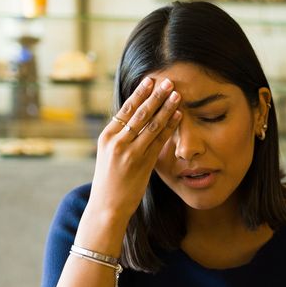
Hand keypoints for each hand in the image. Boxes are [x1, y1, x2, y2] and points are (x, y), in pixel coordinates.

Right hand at [88, 76, 182, 225]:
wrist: (107, 206)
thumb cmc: (110, 181)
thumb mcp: (109, 155)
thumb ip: (121, 138)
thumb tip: (136, 120)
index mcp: (107, 136)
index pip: (125, 109)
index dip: (139, 94)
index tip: (150, 80)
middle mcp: (116, 141)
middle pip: (139, 113)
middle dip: (155, 95)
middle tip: (168, 81)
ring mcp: (129, 152)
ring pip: (150, 124)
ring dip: (165, 107)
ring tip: (177, 94)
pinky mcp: (142, 163)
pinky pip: (159, 140)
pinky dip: (170, 125)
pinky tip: (178, 115)